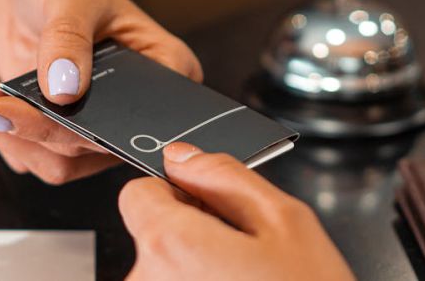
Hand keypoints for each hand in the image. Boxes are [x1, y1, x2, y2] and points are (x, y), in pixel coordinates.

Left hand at [0, 0, 201, 182]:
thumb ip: (69, 38)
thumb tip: (65, 91)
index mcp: (165, 69)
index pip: (145, 115)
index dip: (98, 123)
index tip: (49, 107)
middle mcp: (133, 110)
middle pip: (89, 144)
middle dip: (28, 125)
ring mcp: (92, 128)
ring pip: (50, 160)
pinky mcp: (52, 136)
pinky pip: (20, 150)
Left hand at [119, 143, 353, 280]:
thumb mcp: (287, 223)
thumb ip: (225, 177)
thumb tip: (182, 156)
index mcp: (170, 243)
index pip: (137, 194)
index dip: (176, 195)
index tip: (208, 212)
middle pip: (151, 239)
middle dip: (191, 241)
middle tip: (245, 263)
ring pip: (163, 274)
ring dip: (195, 277)